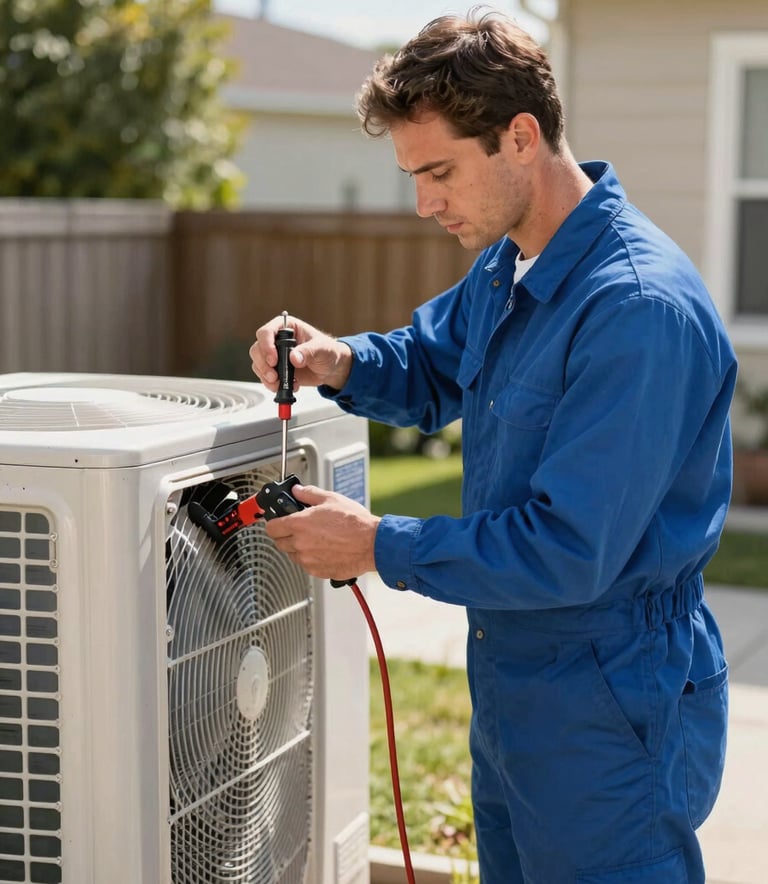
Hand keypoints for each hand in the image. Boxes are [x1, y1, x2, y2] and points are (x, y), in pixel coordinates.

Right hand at [250, 315, 352, 392]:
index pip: (266, 332)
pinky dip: (271, 384)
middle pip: (257, 349)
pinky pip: (264, 376)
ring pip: (258, 363)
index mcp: (287, 327)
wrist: (331, 369)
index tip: (274, 360)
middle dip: (263, 364)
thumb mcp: (322, 349)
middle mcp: (277, 340)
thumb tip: (294, 357)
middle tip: (274, 376)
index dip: (266, 345)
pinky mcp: (276, 369)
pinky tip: (287, 386)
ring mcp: (275, 355)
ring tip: (280, 383)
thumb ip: (308, 352)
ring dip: (265, 376)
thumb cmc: (328, 352)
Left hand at [263, 484, 379, 580]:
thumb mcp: (331, 499)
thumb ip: (309, 493)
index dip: (274, 523)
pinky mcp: (318, 572)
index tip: (278, 522)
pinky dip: (312, 559)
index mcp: (299, 524)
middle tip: (300, 529)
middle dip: (286, 535)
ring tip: (317, 539)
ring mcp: (308, 560)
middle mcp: (300, 544)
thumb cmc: (355, 523)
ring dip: (299, 548)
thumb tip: (298, 490)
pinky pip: (307, 565)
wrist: (372, 544)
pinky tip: (325, 550)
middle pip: (279, 542)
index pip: (271, 528)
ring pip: (293, 555)